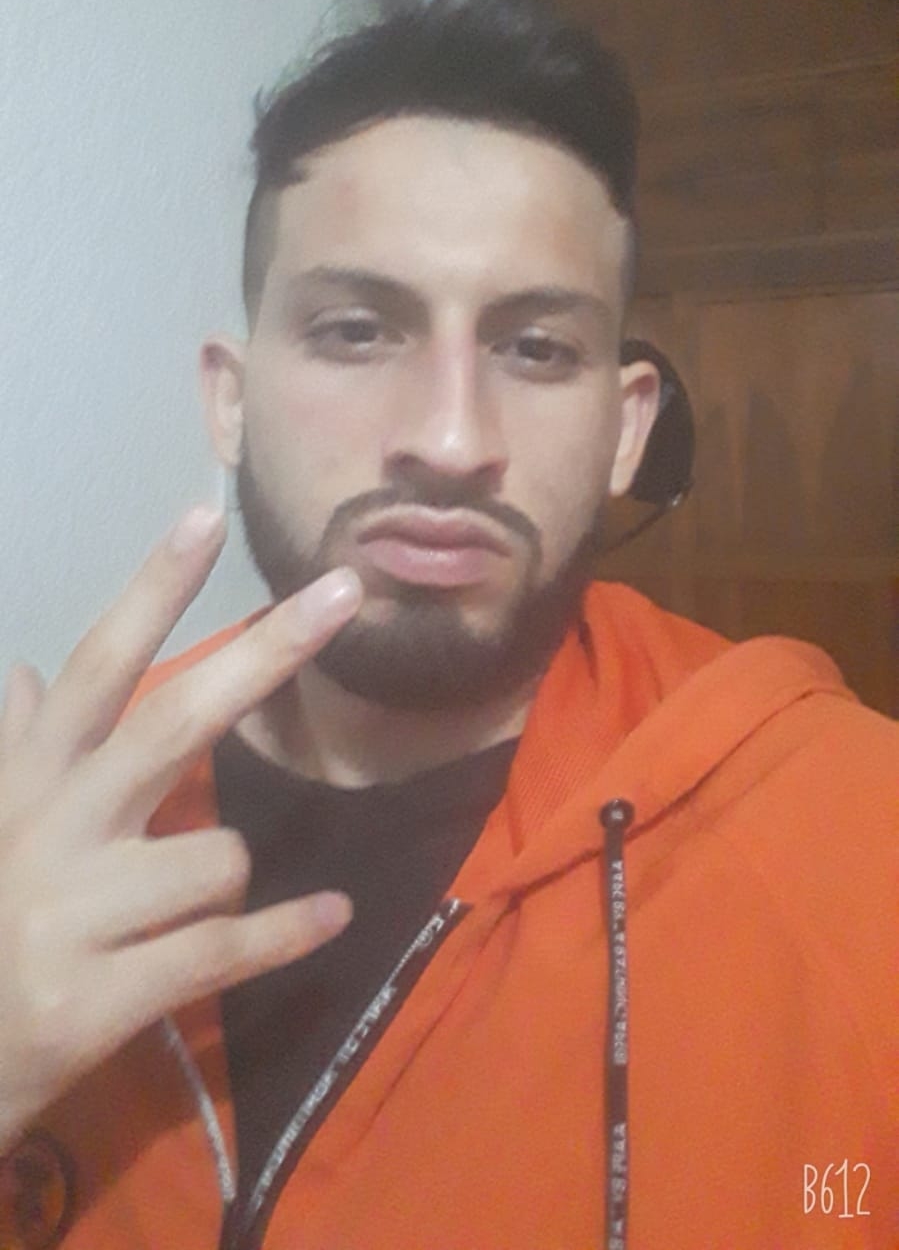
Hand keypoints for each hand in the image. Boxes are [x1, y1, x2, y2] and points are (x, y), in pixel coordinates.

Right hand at [0, 506, 362, 1150]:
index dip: (150, 589)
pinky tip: (331, 915)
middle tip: (347, 593)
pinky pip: (222, 949)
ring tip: (190, 905)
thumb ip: (9, 744)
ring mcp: (76, 911)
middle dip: (265, 653)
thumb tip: (24, 671)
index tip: (205, 516)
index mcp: (29, 777)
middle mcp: (53, 825)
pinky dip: (285, 934)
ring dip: (229, 872)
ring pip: (219, 855)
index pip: (98, 664)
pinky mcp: (100, 996)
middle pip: (174, 721)